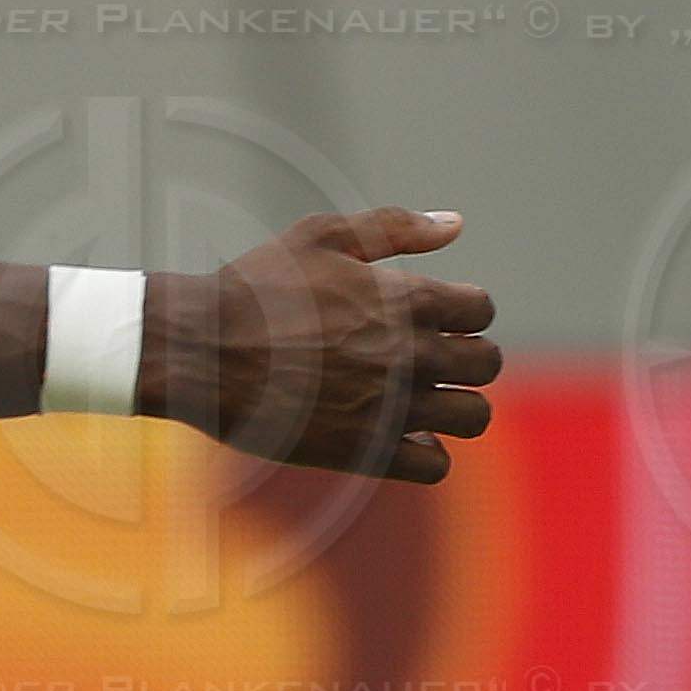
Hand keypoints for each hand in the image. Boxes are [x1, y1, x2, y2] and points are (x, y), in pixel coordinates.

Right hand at [142, 208, 500, 483]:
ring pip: (473, 417)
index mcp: (409, 300)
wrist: (202, 352)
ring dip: (461, 407)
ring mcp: (394, 407)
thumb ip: (395, 227)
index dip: (466, 310)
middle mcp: (413, 355)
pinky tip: (407, 436)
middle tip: (439, 357)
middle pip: (487, 364)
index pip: (481, 310)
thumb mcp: (323, 236)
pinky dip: (430, 453)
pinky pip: (434, 466)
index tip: (439, 315)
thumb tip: (455, 224)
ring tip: (430, 399)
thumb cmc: (259, 287)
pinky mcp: (367, 452)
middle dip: (471, 357)